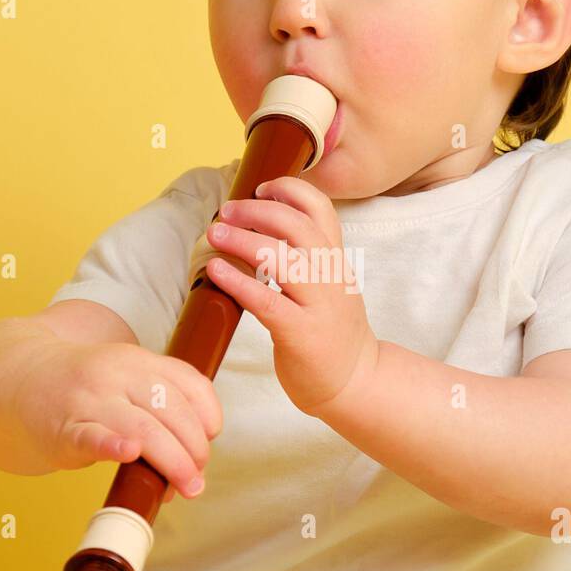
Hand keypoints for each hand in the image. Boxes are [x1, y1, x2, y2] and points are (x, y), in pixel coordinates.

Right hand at [13, 339, 221, 498]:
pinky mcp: (64, 428)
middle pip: (173, 413)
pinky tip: (129, 454)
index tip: (209, 440)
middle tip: (195, 479)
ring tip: (184, 487)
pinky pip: (92, 436)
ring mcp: (89, 400)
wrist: (18, 378)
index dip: (209, 417)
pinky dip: (113, 446)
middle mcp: (117, 374)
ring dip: (172, 462)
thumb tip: (191, 465)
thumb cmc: (83, 389)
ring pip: (143, 429)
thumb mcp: (124, 378)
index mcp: (138, 360)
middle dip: (194, 451)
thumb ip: (158, 409)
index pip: (191, 385)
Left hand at [203, 175, 378, 417]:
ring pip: (281, 258)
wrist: (356, 382)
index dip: (288, 190)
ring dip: (242, 240)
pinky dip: (238, 281)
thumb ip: (307, 257)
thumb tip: (260, 227)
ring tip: (214, 234)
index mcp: (336, 259)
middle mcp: (331, 275)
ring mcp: (318, 304)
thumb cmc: (332, 332)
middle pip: (296, 225)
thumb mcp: (330, 284)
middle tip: (225, 211)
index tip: (259, 189)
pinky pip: (266, 301)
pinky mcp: (301, 334)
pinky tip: (215, 271)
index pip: (320, 208)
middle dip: (256, 211)